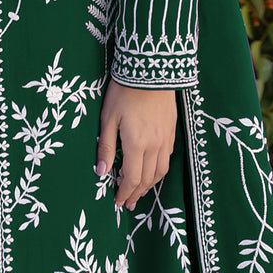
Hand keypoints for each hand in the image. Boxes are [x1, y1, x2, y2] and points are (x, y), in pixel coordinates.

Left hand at [96, 80, 176, 209]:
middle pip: (147, 179)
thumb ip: (105, 146)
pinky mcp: (172, 130)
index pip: (131, 178)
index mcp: (136, 144)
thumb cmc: (124, 91)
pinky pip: (167, 158)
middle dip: (136, 193)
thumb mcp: (108, 117)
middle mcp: (154, 146)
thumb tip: (100, 172)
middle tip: (128, 203)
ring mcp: (166, 139)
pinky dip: (159, 170)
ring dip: (149, 185)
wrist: (151, 69)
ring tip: (139, 191)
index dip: (124, 193)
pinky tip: (152, 170)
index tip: (117, 202)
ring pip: (160, 171)